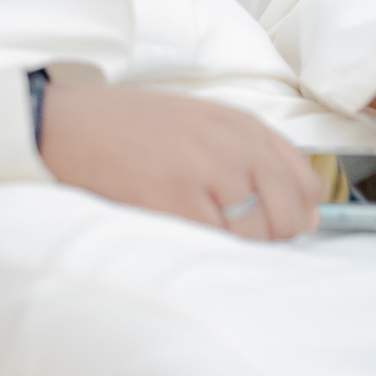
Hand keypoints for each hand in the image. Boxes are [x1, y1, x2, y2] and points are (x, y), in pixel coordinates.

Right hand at [39, 83, 322, 240]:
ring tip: (197, 231)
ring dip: (236, 248)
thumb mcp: (201, 126)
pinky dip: (208, 251)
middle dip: (270, 238)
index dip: (295, 213)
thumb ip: (255, 161)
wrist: (66, 124)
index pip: (305, 184)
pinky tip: (180, 235)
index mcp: (241, 125)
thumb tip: (309, 219)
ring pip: (257, 236)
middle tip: (227, 236)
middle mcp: (232, 145)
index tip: (273, 225)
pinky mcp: (177, 199)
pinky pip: (218, 244)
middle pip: (288, 217)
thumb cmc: (130, 130)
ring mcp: (207, 171)